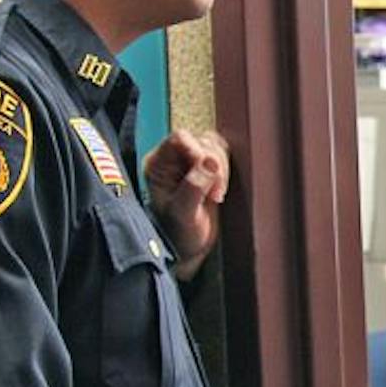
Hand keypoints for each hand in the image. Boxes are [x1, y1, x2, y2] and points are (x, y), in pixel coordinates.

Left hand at [144, 131, 229, 280]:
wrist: (188, 248)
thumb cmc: (179, 235)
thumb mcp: (184, 214)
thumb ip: (193, 187)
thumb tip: (210, 161)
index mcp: (158, 164)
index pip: (180, 138)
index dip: (199, 152)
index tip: (210, 174)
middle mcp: (172, 159)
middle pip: (201, 141)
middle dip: (215, 166)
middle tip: (216, 195)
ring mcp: (189, 162)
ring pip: (214, 146)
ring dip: (223, 169)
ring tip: (217, 195)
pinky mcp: (206, 167)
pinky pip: (222, 155)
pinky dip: (227, 170)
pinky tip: (220, 191)